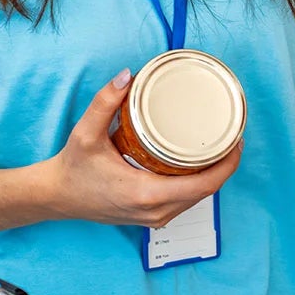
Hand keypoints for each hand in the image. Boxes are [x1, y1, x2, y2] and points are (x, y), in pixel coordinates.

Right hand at [40, 69, 242, 226]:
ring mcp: (154, 219)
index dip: (228, 164)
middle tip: (230, 136)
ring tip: (219, 147)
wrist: (57, 197)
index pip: (205, 185)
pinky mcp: (152, 218)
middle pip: (207, 192)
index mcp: (147, 194)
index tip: (236, 141)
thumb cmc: (73, 169)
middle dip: (224, 166)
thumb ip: (106, 102)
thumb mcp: (86, 133)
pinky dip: (197, 185)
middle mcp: (155, 212)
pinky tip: (200, 166)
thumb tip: (128, 76)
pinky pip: (185, 202)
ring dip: (212, 176)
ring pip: (198, 200)